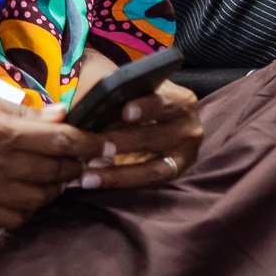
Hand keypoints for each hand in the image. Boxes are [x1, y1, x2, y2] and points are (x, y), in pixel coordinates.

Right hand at [0, 85, 105, 228]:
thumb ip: (21, 112)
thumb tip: (60, 116)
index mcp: (0, 133)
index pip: (62, 142)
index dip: (90, 144)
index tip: (107, 144)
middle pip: (56, 173)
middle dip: (76, 165)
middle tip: (84, 158)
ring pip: (39, 199)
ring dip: (54, 187)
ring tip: (55, 174)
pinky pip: (14, 218)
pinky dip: (28, 207)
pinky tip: (27, 193)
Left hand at [67, 80, 202, 190]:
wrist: (156, 122)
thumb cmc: (138, 103)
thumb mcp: (134, 94)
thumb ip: (117, 98)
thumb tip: (88, 107)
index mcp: (180, 100)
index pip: (163, 102)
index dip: (145, 107)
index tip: (126, 112)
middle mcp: (188, 128)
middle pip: (153, 136)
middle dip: (121, 142)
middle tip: (92, 147)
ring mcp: (184, 155)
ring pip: (151, 167)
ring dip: (116, 173)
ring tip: (87, 176)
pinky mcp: (173, 174)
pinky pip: (146, 181)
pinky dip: (119, 181)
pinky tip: (95, 181)